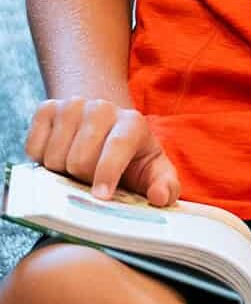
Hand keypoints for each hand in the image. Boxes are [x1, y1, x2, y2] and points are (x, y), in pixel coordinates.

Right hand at [24, 98, 180, 205]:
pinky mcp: (46, 108)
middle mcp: (103, 108)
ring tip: (76, 167)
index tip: (101, 196)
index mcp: (133, 123)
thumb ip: (165, 187)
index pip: (116, 147)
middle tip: (90, 178)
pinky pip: (33, 149)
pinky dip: (41, 161)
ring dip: (61, 171)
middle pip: (79, 158)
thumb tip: (160, 197)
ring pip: (54, 156)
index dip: (107, 173)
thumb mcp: (154, 172)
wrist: (104, 126)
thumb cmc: (131, 157)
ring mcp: (72, 105)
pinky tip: (59, 155)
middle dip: (83, 178)